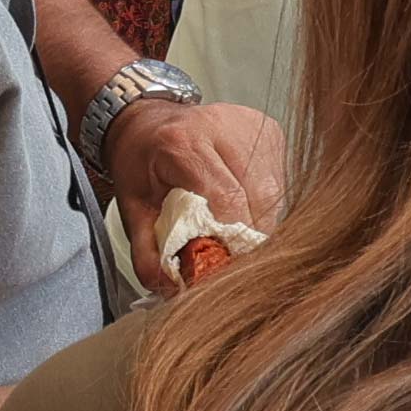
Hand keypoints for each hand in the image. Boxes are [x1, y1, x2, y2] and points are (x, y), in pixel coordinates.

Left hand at [103, 97, 287, 272]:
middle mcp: (220, 125)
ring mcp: (249, 124)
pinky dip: (265, 201)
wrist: (147, 121)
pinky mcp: (268, 128)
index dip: (235, 238)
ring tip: (235, 229)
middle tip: (233, 255)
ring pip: (274, 189)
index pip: (227, 198)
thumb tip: (172, 289)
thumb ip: (148, 253)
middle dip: (249, 234)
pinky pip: (279, 177)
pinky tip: (243, 203)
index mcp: (181, 142)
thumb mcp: (132, 208)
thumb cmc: (141, 163)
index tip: (230, 264)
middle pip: (257, 195)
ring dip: (261, 219)